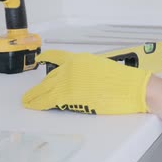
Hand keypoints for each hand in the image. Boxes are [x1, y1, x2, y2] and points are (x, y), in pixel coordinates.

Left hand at [22, 50, 151, 114]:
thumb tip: (79, 79)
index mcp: (80, 60)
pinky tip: (35, 105)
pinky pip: (48, 100)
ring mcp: (68, 82)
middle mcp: (71, 68)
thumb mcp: (102, 69)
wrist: (132, 89)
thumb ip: (86, 72)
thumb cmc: (124, 82)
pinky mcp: (68, 96)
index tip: (40, 60)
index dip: (46, 59)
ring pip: (45, 89)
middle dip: (41, 85)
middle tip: (33, 92)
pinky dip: (39, 103)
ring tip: (29, 101)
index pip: (57, 57)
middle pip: (49, 77)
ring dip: (35, 96)